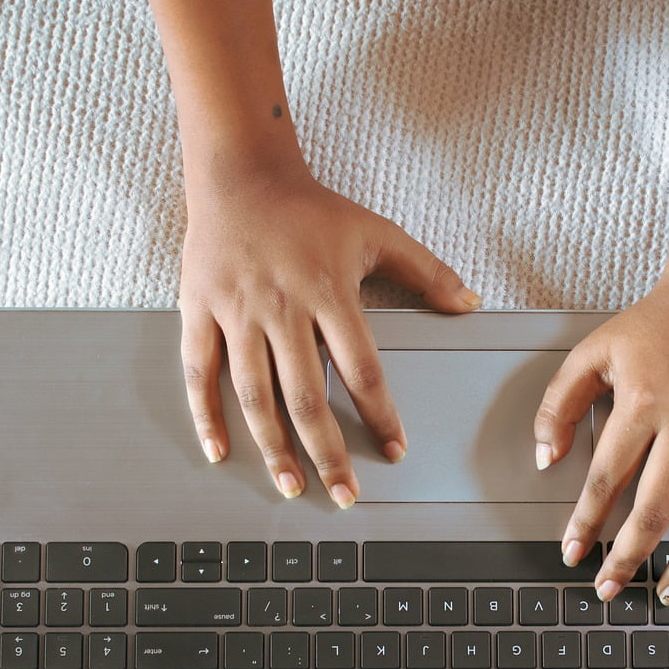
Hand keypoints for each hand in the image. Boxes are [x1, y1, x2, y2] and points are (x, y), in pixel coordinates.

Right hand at [181, 163, 478, 504]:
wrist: (240, 174)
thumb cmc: (310, 209)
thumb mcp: (375, 231)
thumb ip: (427, 270)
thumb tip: (470, 303)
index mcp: (328, 292)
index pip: (361, 370)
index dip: (380, 416)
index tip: (394, 451)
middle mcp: (281, 308)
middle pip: (305, 396)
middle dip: (327, 452)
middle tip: (345, 494)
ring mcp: (236, 313)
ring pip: (253, 394)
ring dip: (273, 447)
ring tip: (292, 485)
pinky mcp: (198, 311)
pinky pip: (198, 372)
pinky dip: (205, 416)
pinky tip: (220, 452)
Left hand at [533, 271, 668, 602]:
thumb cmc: (660, 322)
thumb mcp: (594, 351)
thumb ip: (559, 404)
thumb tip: (547, 458)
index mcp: (643, 403)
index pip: (609, 480)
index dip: (587, 523)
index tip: (573, 554)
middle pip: (655, 509)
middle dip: (629, 557)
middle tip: (611, 588)